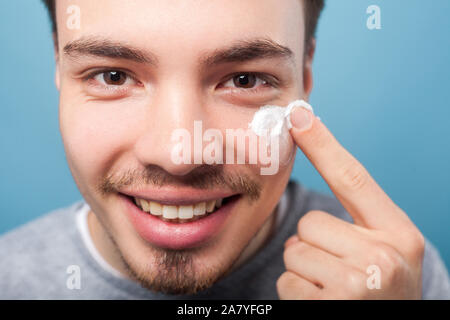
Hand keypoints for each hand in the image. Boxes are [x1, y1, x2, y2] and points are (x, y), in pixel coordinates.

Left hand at [276, 107, 424, 298]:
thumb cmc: (380, 293)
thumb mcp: (384, 254)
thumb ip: (356, 224)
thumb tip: (312, 196)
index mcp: (399, 235)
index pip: (353, 178)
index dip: (323, 143)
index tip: (298, 113)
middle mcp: (385, 256)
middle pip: (310, 224)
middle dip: (313, 246)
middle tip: (338, 272)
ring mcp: (359, 285)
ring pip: (294, 252)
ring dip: (304, 271)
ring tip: (333, 291)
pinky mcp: (330, 307)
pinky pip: (287, 282)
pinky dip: (297, 295)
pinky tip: (324, 306)